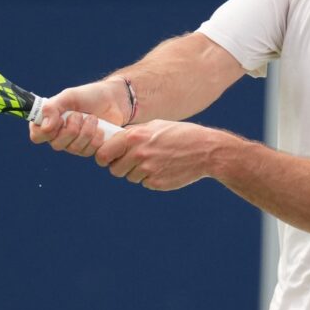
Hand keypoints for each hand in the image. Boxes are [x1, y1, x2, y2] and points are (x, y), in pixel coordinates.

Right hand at [28, 79, 127, 156]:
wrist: (114, 100)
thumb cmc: (89, 96)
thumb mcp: (69, 96)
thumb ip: (53, 107)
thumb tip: (45, 126)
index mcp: (48, 122)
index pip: (37, 135)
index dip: (47, 131)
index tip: (60, 119)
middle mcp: (58, 136)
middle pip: (56, 145)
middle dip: (72, 129)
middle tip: (80, 115)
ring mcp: (73, 145)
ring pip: (74, 149)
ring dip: (86, 131)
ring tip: (93, 118)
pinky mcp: (88, 150)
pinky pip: (88, 152)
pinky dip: (96, 139)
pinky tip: (100, 129)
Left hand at [94, 120, 219, 190]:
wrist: (206, 150)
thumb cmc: (180, 134)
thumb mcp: (155, 126)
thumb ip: (133, 133)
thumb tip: (114, 139)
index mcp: (134, 137)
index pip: (103, 154)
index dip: (104, 157)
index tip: (107, 158)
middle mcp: (138, 154)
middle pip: (114, 169)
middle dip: (121, 167)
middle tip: (133, 161)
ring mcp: (147, 170)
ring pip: (130, 177)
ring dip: (138, 172)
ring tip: (155, 161)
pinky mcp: (156, 183)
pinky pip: (145, 183)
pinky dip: (151, 178)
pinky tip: (165, 168)